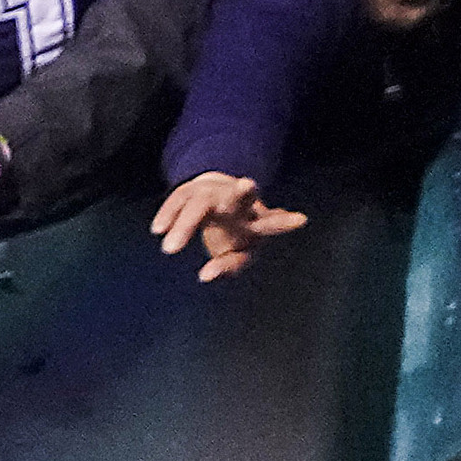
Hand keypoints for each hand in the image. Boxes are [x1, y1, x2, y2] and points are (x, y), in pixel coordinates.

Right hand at [149, 171, 311, 282]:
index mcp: (256, 221)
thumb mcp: (238, 254)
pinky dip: (169, 214)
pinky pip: (178, 200)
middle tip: (246, 185)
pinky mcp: (190, 191)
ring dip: (186, 223)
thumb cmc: (232, 232)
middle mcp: (237, 203)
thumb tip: (206, 275)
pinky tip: (159, 229)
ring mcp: (212, 194)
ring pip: (200, 204)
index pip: (270, 224)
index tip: (301, 219)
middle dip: (243, 193)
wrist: (213, 194)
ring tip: (169, 248)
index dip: (283, 223)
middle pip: (241, 198)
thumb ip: (227, 267)